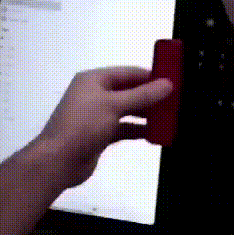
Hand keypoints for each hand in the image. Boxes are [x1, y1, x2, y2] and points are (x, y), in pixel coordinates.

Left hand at [36, 67, 172, 187]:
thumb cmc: (83, 126)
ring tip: (170, 117)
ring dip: (146, 114)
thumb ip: (143, 95)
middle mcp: (96, 94)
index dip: (151, 76)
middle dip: (151, 96)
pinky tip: (155, 134)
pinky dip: (138, 129)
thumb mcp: (114, 105)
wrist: (58, 161)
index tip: (173, 81)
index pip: (129, 73)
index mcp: (95, 80)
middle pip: (130, 91)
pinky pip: (124, 127)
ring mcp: (98, 115)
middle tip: (175, 101)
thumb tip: (168, 84)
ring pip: (128, 110)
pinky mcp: (101, 133)